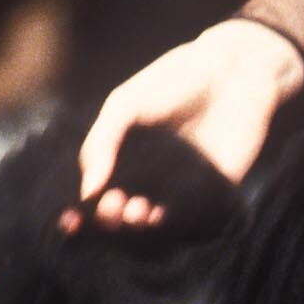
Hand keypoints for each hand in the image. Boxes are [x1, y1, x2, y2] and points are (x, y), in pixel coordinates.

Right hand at [70, 18, 303, 232]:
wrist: (234, 71)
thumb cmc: (176, 80)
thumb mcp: (127, 103)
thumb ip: (103, 141)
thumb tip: (89, 191)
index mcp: (123, 161)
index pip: (96, 199)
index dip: (80, 217)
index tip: (69, 222)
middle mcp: (149, 182)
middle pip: (122, 221)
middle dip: (111, 223)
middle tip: (114, 206)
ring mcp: (179, 192)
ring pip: (153, 229)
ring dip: (140, 232)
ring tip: (137, 210)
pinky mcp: (213, 196)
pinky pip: (189, 222)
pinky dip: (172, 227)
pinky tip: (160, 217)